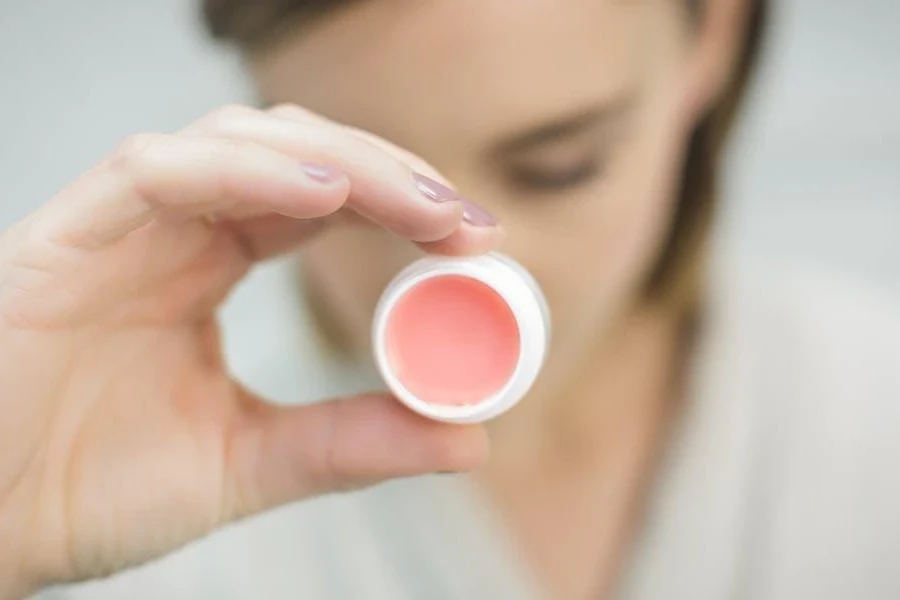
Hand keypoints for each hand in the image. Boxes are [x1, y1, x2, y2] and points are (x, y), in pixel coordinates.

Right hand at [0, 104, 499, 596]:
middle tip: (467, 221)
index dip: (403, 206)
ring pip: (238, 142)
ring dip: (342, 161)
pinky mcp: (66, 237)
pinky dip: (245, 170)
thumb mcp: (248, 463)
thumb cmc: (87, 490)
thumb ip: (350, 444)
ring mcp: (120, 226)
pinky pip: (158, 171)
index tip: (477, 240)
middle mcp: (173, 230)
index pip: (322, 200)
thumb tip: (468, 441)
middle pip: (296, 153)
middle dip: (390, 174)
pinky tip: (323, 191)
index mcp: (210, 265)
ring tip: (423, 208)